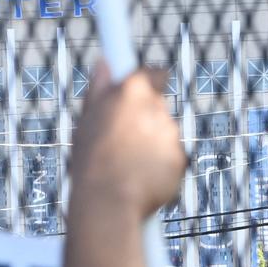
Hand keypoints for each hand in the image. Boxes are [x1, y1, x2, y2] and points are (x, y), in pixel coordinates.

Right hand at [70, 64, 185, 220]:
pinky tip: (140, 178)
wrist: (108, 203)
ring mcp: (171, 134)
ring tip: (127, 165)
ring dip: (152, 144)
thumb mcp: (86, 120)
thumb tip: (104, 63)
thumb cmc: (91, 162)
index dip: (146, 85)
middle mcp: (157, 107)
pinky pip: (172, 158)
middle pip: (157, 107)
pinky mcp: (181, 159)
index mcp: (132, 91)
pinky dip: (160, 166)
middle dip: (144, 119)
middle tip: (122, 140)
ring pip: (164, 133)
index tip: (137, 97)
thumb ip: (99, 88)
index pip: (153, 74)